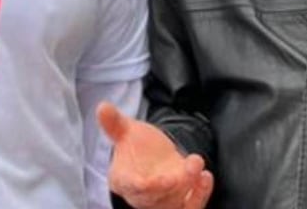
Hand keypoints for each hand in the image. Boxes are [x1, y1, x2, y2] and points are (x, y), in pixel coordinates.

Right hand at [98, 101, 213, 208]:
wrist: (154, 155)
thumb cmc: (136, 147)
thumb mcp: (126, 131)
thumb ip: (115, 122)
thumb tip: (102, 107)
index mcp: (122, 180)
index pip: (130, 187)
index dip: (141, 186)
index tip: (149, 181)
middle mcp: (141, 196)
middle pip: (155, 199)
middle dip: (170, 186)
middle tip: (183, 167)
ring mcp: (162, 202)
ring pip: (175, 203)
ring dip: (188, 185)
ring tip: (195, 163)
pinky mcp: (181, 203)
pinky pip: (192, 206)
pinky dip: (201, 195)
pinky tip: (204, 177)